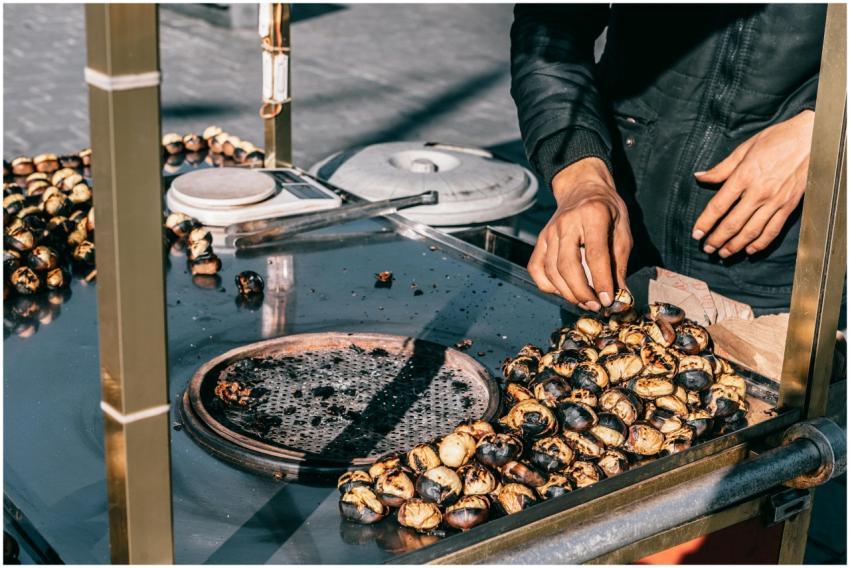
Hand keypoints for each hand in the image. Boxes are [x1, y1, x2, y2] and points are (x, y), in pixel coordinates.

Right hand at [528, 157, 632, 310]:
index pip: (594, 254)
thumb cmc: (607, 210)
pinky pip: (536, 268)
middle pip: (567, 265)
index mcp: (593, 215)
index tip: (608, 300)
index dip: (601, 281)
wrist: (582, 188)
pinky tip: (563, 291)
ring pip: (551, 270)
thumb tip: (620, 295)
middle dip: (581, 292)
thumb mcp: (622, 230)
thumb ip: (620, 263)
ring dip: (567, 293)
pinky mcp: (540, 240)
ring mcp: (549, 232)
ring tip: (584, 302)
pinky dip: (547, 285)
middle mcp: (566, 223)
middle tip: (596, 305)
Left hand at [692, 110, 814, 256]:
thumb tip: (699, 177)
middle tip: (707, 249)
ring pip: (751, 231)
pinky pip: (773, 230)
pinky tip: (750, 250)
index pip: (718, 206)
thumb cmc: (778, 139)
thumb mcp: (745, 148)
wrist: (813, 139)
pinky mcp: (790, 206)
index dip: (705, 223)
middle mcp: (759, 192)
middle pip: (733, 224)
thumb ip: (721, 168)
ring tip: (723, 253)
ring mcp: (776, 201)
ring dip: (735, 246)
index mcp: (744, 176)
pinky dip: (760, 244)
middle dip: (717, 240)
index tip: (696, 234)